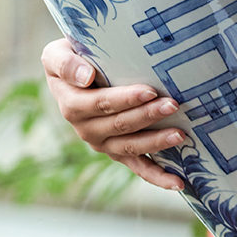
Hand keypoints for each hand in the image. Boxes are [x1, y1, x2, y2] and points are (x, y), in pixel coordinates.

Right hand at [41, 38, 185, 189]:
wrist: (73, 73)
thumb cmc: (69, 57)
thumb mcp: (55, 54)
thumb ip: (65, 64)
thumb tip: (86, 76)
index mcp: (72, 105)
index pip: (101, 103)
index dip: (125, 99)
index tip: (149, 91)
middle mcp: (85, 129)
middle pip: (120, 125)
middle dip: (148, 116)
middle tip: (173, 105)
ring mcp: (102, 144)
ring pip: (130, 147)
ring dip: (156, 142)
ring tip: (180, 134)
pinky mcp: (117, 152)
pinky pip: (137, 167)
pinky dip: (157, 177)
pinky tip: (179, 183)